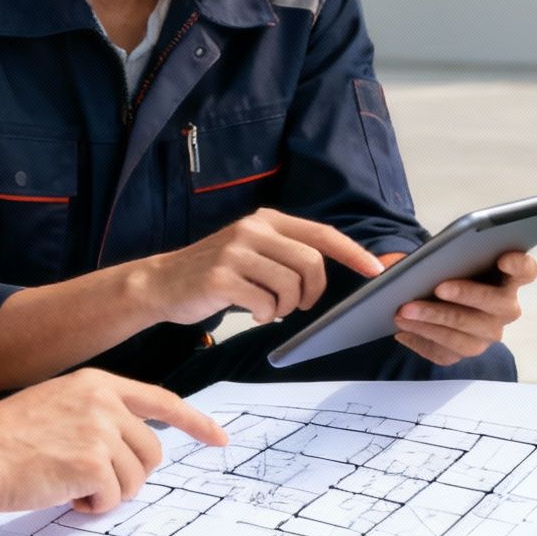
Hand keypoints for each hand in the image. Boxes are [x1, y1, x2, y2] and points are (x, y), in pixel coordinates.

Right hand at [0, 369, 227, 514]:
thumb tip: (134, 448)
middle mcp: (105, 402)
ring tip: (67, 484)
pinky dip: (91, 507)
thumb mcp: (55, 406)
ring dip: (106, 493)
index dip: (195, 422)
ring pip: (135, 479)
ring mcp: (101, 431)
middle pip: (152, 452)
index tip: (219, 438)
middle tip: (90, 482)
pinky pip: (113, 499)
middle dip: (129, 476)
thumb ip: (96, 416)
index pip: (161, 401)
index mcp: (97, 384)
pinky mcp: (94, 464)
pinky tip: (61, 494)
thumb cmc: (2, 439)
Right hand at [135, 208, 384, 326]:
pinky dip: (265, 315)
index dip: (353, 252)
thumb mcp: (251, 249)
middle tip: (300, 305)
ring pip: (290, 286)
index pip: (321, 234)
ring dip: (287, 307)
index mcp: (265, 220)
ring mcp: (235, 253)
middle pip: (311, 263)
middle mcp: (252, 230)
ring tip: (270, 308)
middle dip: (313, 291)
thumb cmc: (213, 272)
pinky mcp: (221, 279)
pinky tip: (253, 313)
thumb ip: (285, 252)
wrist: (161, 283)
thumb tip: (328, 271)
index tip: (375, 270)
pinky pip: (264, 304)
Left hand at [392, 251, 536, 365]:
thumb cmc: (446, 268)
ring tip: (404, 312)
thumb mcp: (445, 255)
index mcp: (508, 278)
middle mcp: (504, 309)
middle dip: (466, 296)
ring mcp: (487, 334)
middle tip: (438, 288)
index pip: (526, 271)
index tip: (503, 257)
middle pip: (496, 306)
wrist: (431, 292)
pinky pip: (446, 353)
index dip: (518, 265)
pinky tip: (402, 331)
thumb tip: (397, 260)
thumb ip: (440, 250)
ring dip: (434, 323)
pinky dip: (422, 341)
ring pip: (467, 336)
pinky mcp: (466, 350)